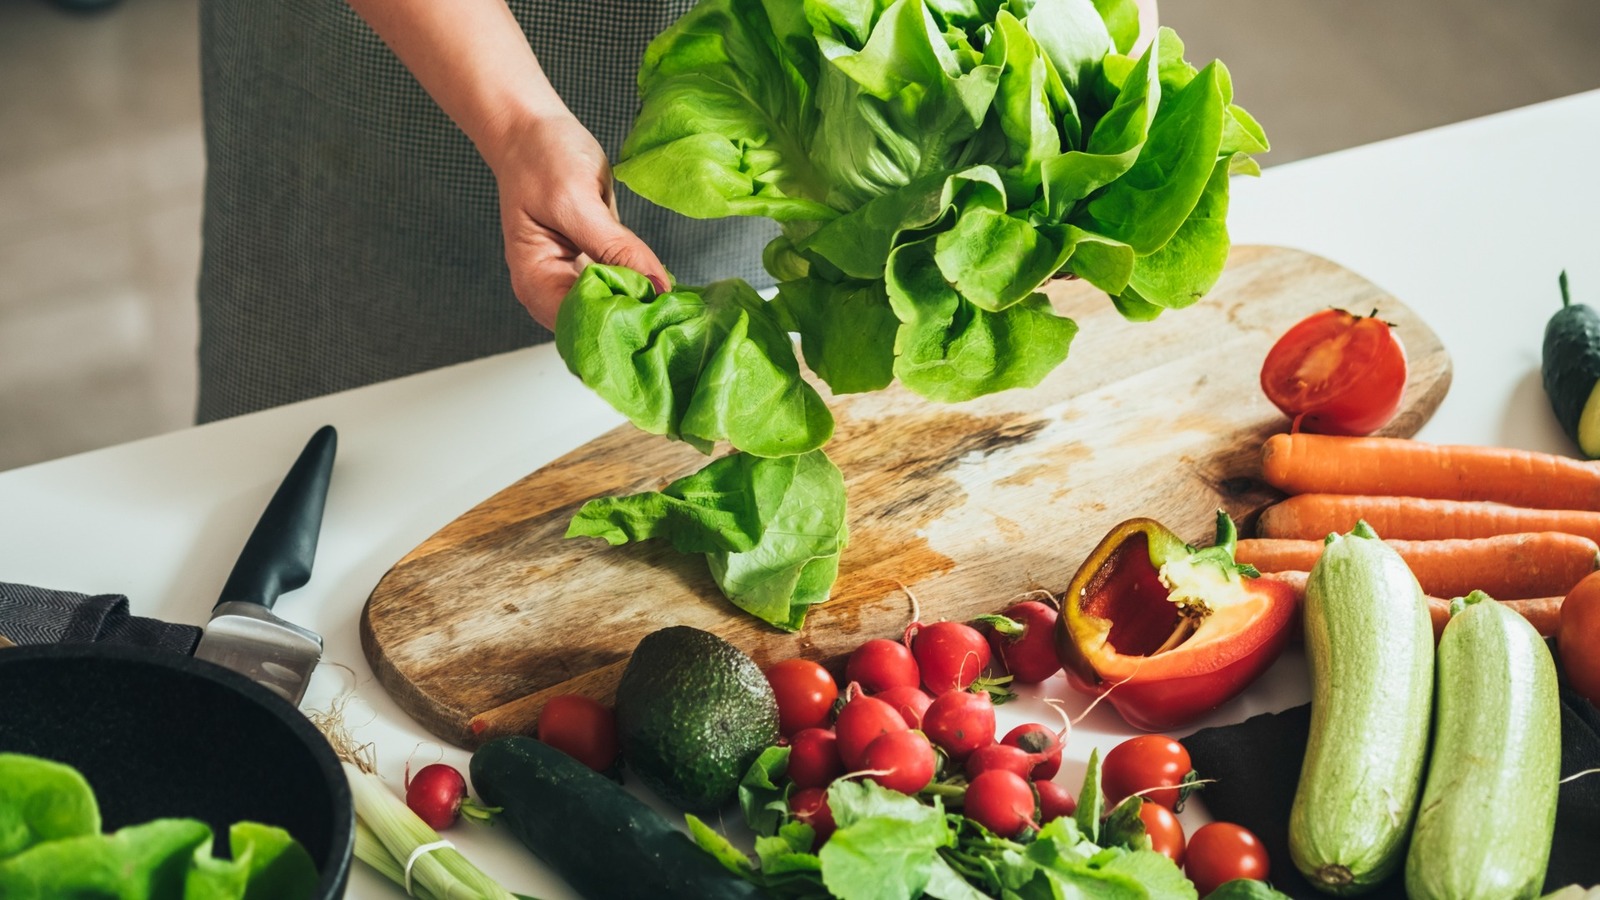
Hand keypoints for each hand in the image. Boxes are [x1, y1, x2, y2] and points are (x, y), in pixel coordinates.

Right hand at [482, 110, 670, 329]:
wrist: (531, 128)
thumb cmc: (539, 158)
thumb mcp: (576, 201)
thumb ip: (616, 248)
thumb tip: (658, 286)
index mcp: (535, 282)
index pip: (581, 324)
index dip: (619, 323)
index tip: (660, 313)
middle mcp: (552, 290)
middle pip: (598, 325)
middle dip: (636, 320)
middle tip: (680, 314)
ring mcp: (574, 278)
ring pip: (614, 309)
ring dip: (644, 306)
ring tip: (679, 306)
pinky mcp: (595, 264)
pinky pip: (622, 285)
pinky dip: (643, 286)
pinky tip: (667, 286)